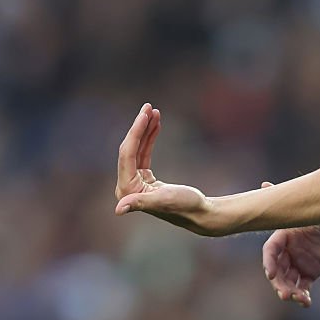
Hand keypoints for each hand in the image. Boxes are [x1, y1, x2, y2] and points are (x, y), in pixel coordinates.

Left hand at [114, 103, 219, 235]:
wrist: (200, 212)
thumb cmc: (184, 207)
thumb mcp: (162, 201)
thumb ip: (140, 203)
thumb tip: (119, 209)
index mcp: (127, 190)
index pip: (127, 154)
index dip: (135, 132)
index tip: (145, 113)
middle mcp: (127, 185)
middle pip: (129, 149)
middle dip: (139, 126)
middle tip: (148, 106)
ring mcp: (136, 181)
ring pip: (137, 149)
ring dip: (145, 129)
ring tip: (154, 111)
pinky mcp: (145, 178)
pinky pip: (144, 153)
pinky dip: (150, 138)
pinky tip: (156, 125)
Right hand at [261, 182, 319, 307]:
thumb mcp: (307, 208)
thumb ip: (288, 201)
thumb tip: (264, 184)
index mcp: (283, 235)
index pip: (270, 251)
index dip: (268, 262)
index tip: (271, 274)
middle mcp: (288, 251)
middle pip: (277, 271)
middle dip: (279, 283)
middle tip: (286, 294)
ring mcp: (299, 262)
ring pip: (288, 281)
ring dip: (290, 292)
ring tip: (299, 299)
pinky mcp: (312, 272)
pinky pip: (303, 287)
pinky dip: (303, 295)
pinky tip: (306, 302)